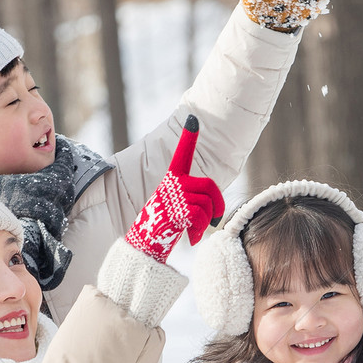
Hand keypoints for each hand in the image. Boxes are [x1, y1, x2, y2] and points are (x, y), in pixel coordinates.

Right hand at [125, 116, 224, 261]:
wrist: (145, 243)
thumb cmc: (163, 225)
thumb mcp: (176, 205)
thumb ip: (192, 198)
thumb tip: (216, 210)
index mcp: (172, 177)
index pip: (182, 153)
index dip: (189, 137)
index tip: (193, 119)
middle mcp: (173, 182)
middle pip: (210, 186)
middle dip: (218, 204)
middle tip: (214, 219)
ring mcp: (175, 194)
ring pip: (208, 204)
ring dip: (206, 222)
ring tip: (193, 230)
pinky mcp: (178, 209)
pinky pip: (201, 216)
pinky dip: (199, 230)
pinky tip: (191, 238)